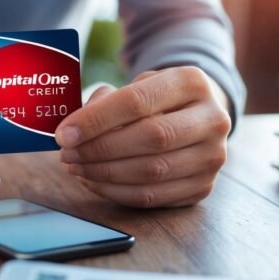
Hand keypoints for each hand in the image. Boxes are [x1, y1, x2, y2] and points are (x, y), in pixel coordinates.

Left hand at [55, 66, 231, 207]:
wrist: (196, 116)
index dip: (96, 120)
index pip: (138, 101)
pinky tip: (93, 182)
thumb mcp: (137, 86)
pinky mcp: (203, 187)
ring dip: (103, 173)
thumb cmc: (156, 100)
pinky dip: (115, 192)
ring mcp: (213, 157)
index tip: (65, 134)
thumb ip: (107, 102)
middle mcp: (213, 119)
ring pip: (151, 172)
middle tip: (67, 153)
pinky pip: (153, 196)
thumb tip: (73, 131)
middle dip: (99, 149)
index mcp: (193, 83)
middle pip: (150, 138)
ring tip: (76, 167)